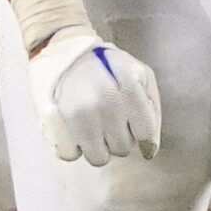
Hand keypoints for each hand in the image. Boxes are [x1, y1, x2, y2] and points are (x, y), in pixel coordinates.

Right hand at [28, 26, 162, 166]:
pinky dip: (76, 148)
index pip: (144, 133)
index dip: (144, 135)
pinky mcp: (57, 122)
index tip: (138, 131)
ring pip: (99, 158)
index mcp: (128, 87)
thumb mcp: (140, 73)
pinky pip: (72, 155)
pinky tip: (79, 132)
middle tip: (114, 122)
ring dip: (101, 147)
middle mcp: (104, 103)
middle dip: (122, 138)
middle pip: (122, 148)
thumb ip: (152, 106)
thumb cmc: (110, 65)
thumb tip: (150, 148)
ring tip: (98, 129)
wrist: (68, 52)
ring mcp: (79, 114)